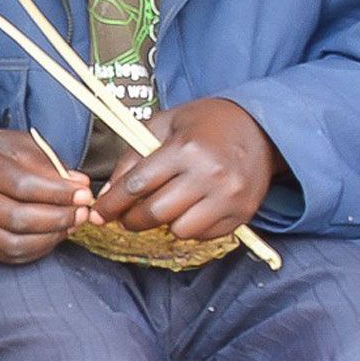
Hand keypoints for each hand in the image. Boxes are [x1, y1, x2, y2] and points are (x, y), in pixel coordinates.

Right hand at [0, 128, 90, 264]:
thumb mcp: (19, 145)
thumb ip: (50, 164)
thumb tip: (80, 184)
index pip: (23, 185)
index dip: (58, 193)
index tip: (84, 194)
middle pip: (18, 218)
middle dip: (58, 218)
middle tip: (82, 213)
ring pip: (14, 243)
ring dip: (50, 237)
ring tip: (71, 224)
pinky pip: (10, 255)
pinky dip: (38, 249)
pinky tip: (54, 235)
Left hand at [91, 99, 277, 240]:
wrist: (261, 128)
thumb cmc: (205, 124)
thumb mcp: (164, 125)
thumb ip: (133, 157)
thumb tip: (109, 195)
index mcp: (185, 149)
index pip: (136, 186)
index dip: (111, 204)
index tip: (98, 213)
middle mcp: (208, 175)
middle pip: (155, 214)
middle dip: (132, 220)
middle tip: (126, 217)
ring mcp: (228, 197)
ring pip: (179, 231)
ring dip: (165, 224)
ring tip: (167, 206)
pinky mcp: (241, 214)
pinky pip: (203, 235)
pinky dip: (190, 226)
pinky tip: (192, 208)